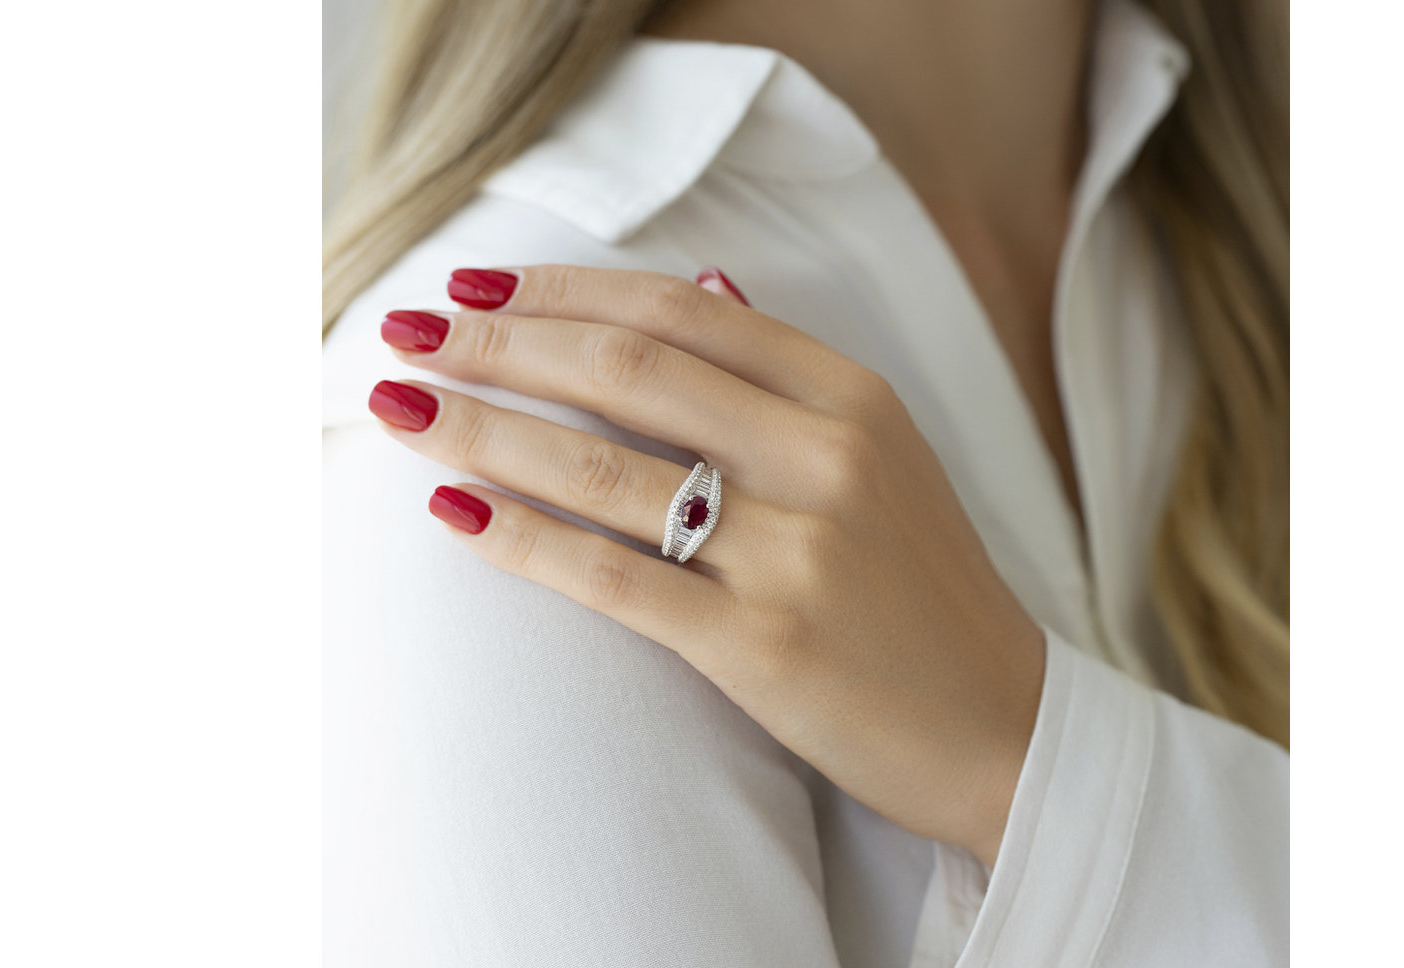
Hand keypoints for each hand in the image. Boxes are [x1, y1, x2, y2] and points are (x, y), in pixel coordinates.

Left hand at [368, 265, 1045, 865]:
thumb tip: (702, 280)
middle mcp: (827, 459)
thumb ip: (787, 374)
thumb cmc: (926, 593)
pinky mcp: (763, 647)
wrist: (1004, 731)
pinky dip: (521, 539)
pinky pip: (614, 579)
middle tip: (407, 331)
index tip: (476, 284)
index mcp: (853, 398)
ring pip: (604, 470)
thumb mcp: (885, 456)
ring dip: (483, 429)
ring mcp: (797, 553)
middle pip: (627, 372)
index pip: (678, 312)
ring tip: (399, 407)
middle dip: (498, 344)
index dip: (562, 290)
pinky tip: (452, 512)